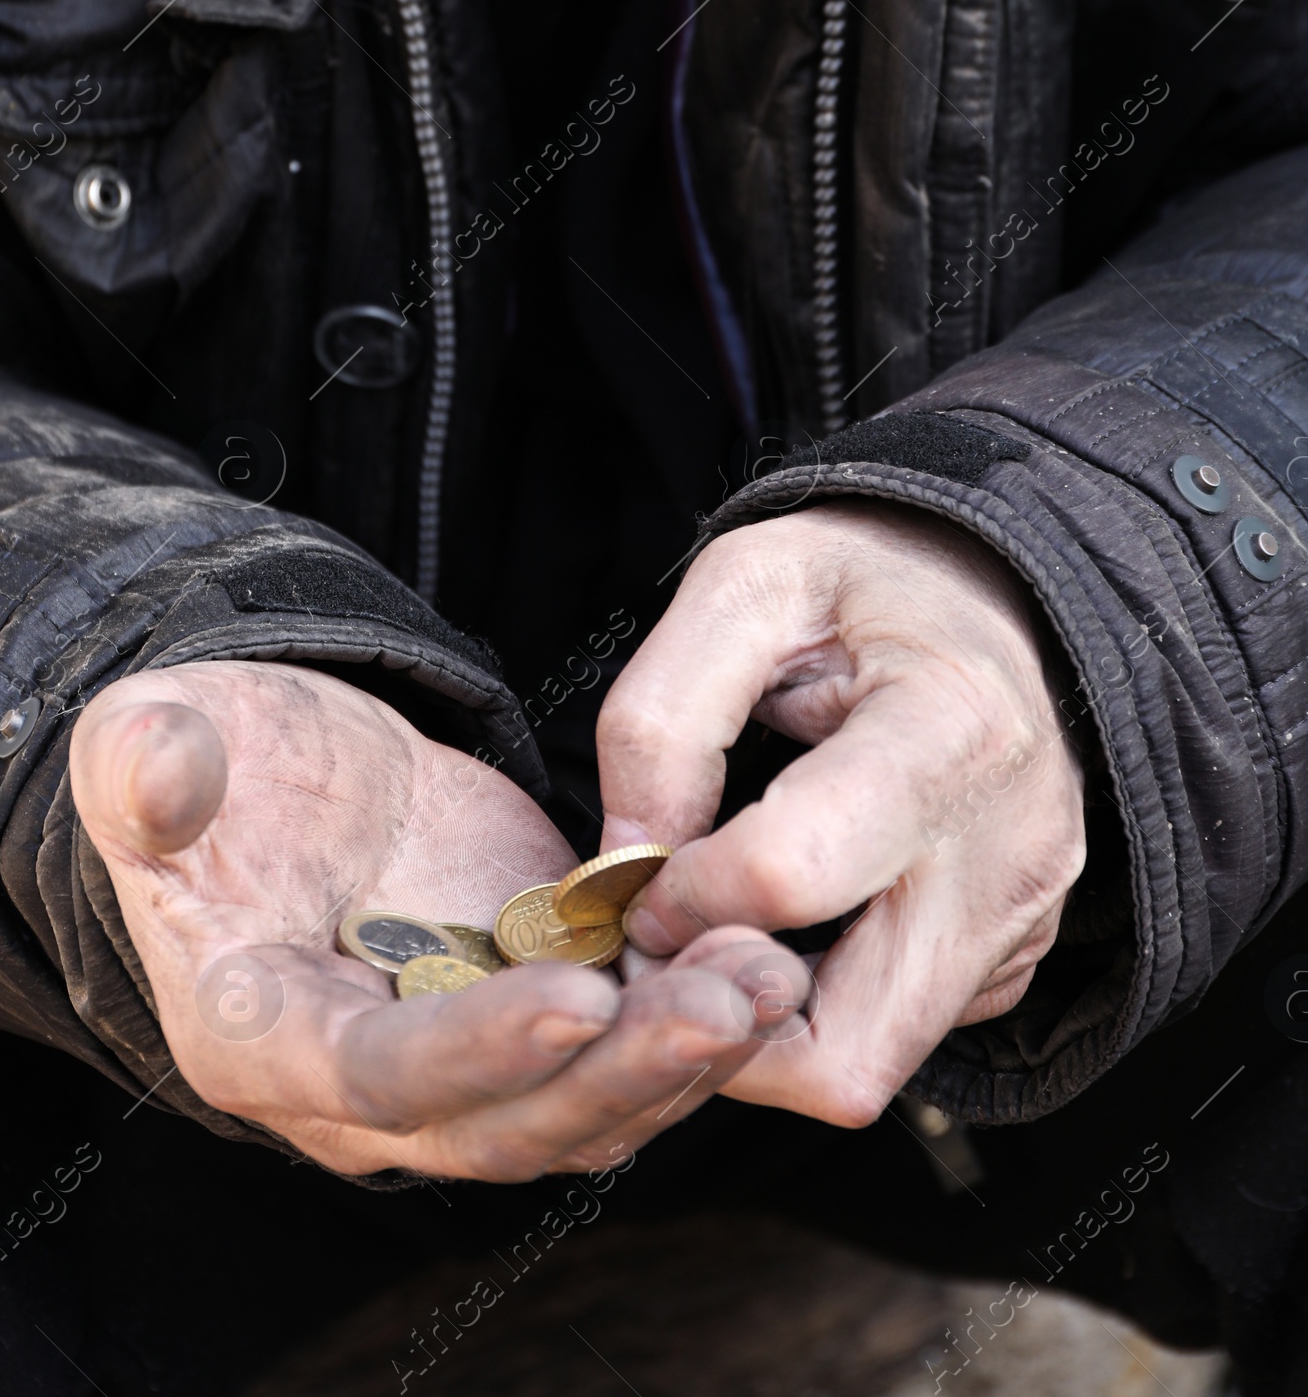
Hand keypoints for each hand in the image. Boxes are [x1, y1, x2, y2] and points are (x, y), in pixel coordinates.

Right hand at [70, 661, 772, 1177]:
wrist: (264, 774)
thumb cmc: (197, 765)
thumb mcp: (149, 743)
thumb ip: (148, 766)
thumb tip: (161, 768)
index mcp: (263, 1035)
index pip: (381, 1074)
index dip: (480, 1048)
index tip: (581, 998)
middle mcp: (368, 1085)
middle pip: (510, 1122)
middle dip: (625, 1072)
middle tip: (728, 1002)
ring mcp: (460, 1051)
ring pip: (584, 1101)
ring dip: (685, 1055)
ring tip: (772, 976)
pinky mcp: (531, 999)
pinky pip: (623, 1043)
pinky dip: (697, 1021)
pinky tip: (773, 963)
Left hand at [597, 501, 1085, 1126]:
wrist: (995, 591)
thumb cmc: (863, 580)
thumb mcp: (744, 586)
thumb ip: (662, 717)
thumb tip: (622, 865)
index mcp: (945, 731)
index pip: (790, 877)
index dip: (679, 895)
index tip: (639, 868)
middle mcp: (1007, 853)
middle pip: (847, 1051)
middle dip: (722, 1022)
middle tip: (663, 949)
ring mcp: (1023, 921)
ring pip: (869, 1065)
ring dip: (765, 1029)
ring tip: (714, 931)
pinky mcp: (1015, 958)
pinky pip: (903, 1036)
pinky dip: (822, 1004)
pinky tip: (788, 924)